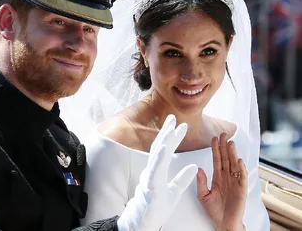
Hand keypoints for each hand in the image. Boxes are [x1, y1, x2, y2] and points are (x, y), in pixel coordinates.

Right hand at [117, 115, 197, 230]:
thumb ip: (183, 179)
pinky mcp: (150, 186)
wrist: (143, 223)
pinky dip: (159, 157)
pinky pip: (155, 170)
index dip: (173, 138)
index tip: (181, 126)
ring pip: (156, 156)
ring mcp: (149, 177)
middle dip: (166, 132)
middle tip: (173, 118)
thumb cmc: (156, 208)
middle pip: (159, 148)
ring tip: (171, 128)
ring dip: (164, 140)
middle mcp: (152, 171)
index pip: (166, 151)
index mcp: (158, 171)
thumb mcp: (174, 192)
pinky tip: (164, 147)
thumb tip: (194, 166)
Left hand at [197, 133, 246, 230]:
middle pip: (226, 159)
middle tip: (223, 134)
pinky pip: (241, 177)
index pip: (216, 160)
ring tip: (230, 143)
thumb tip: (198, 169)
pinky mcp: (241, 190)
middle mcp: (227, 178)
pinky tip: (238, 160)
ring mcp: (235, 183)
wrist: (223, 224)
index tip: (213, 138)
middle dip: (224, 146)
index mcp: (217, 178)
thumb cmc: (214, 211)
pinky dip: (241, 169)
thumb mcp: (203, 196)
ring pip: (234, 165)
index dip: (215, 149)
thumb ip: (201, 182)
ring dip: (232, 154)